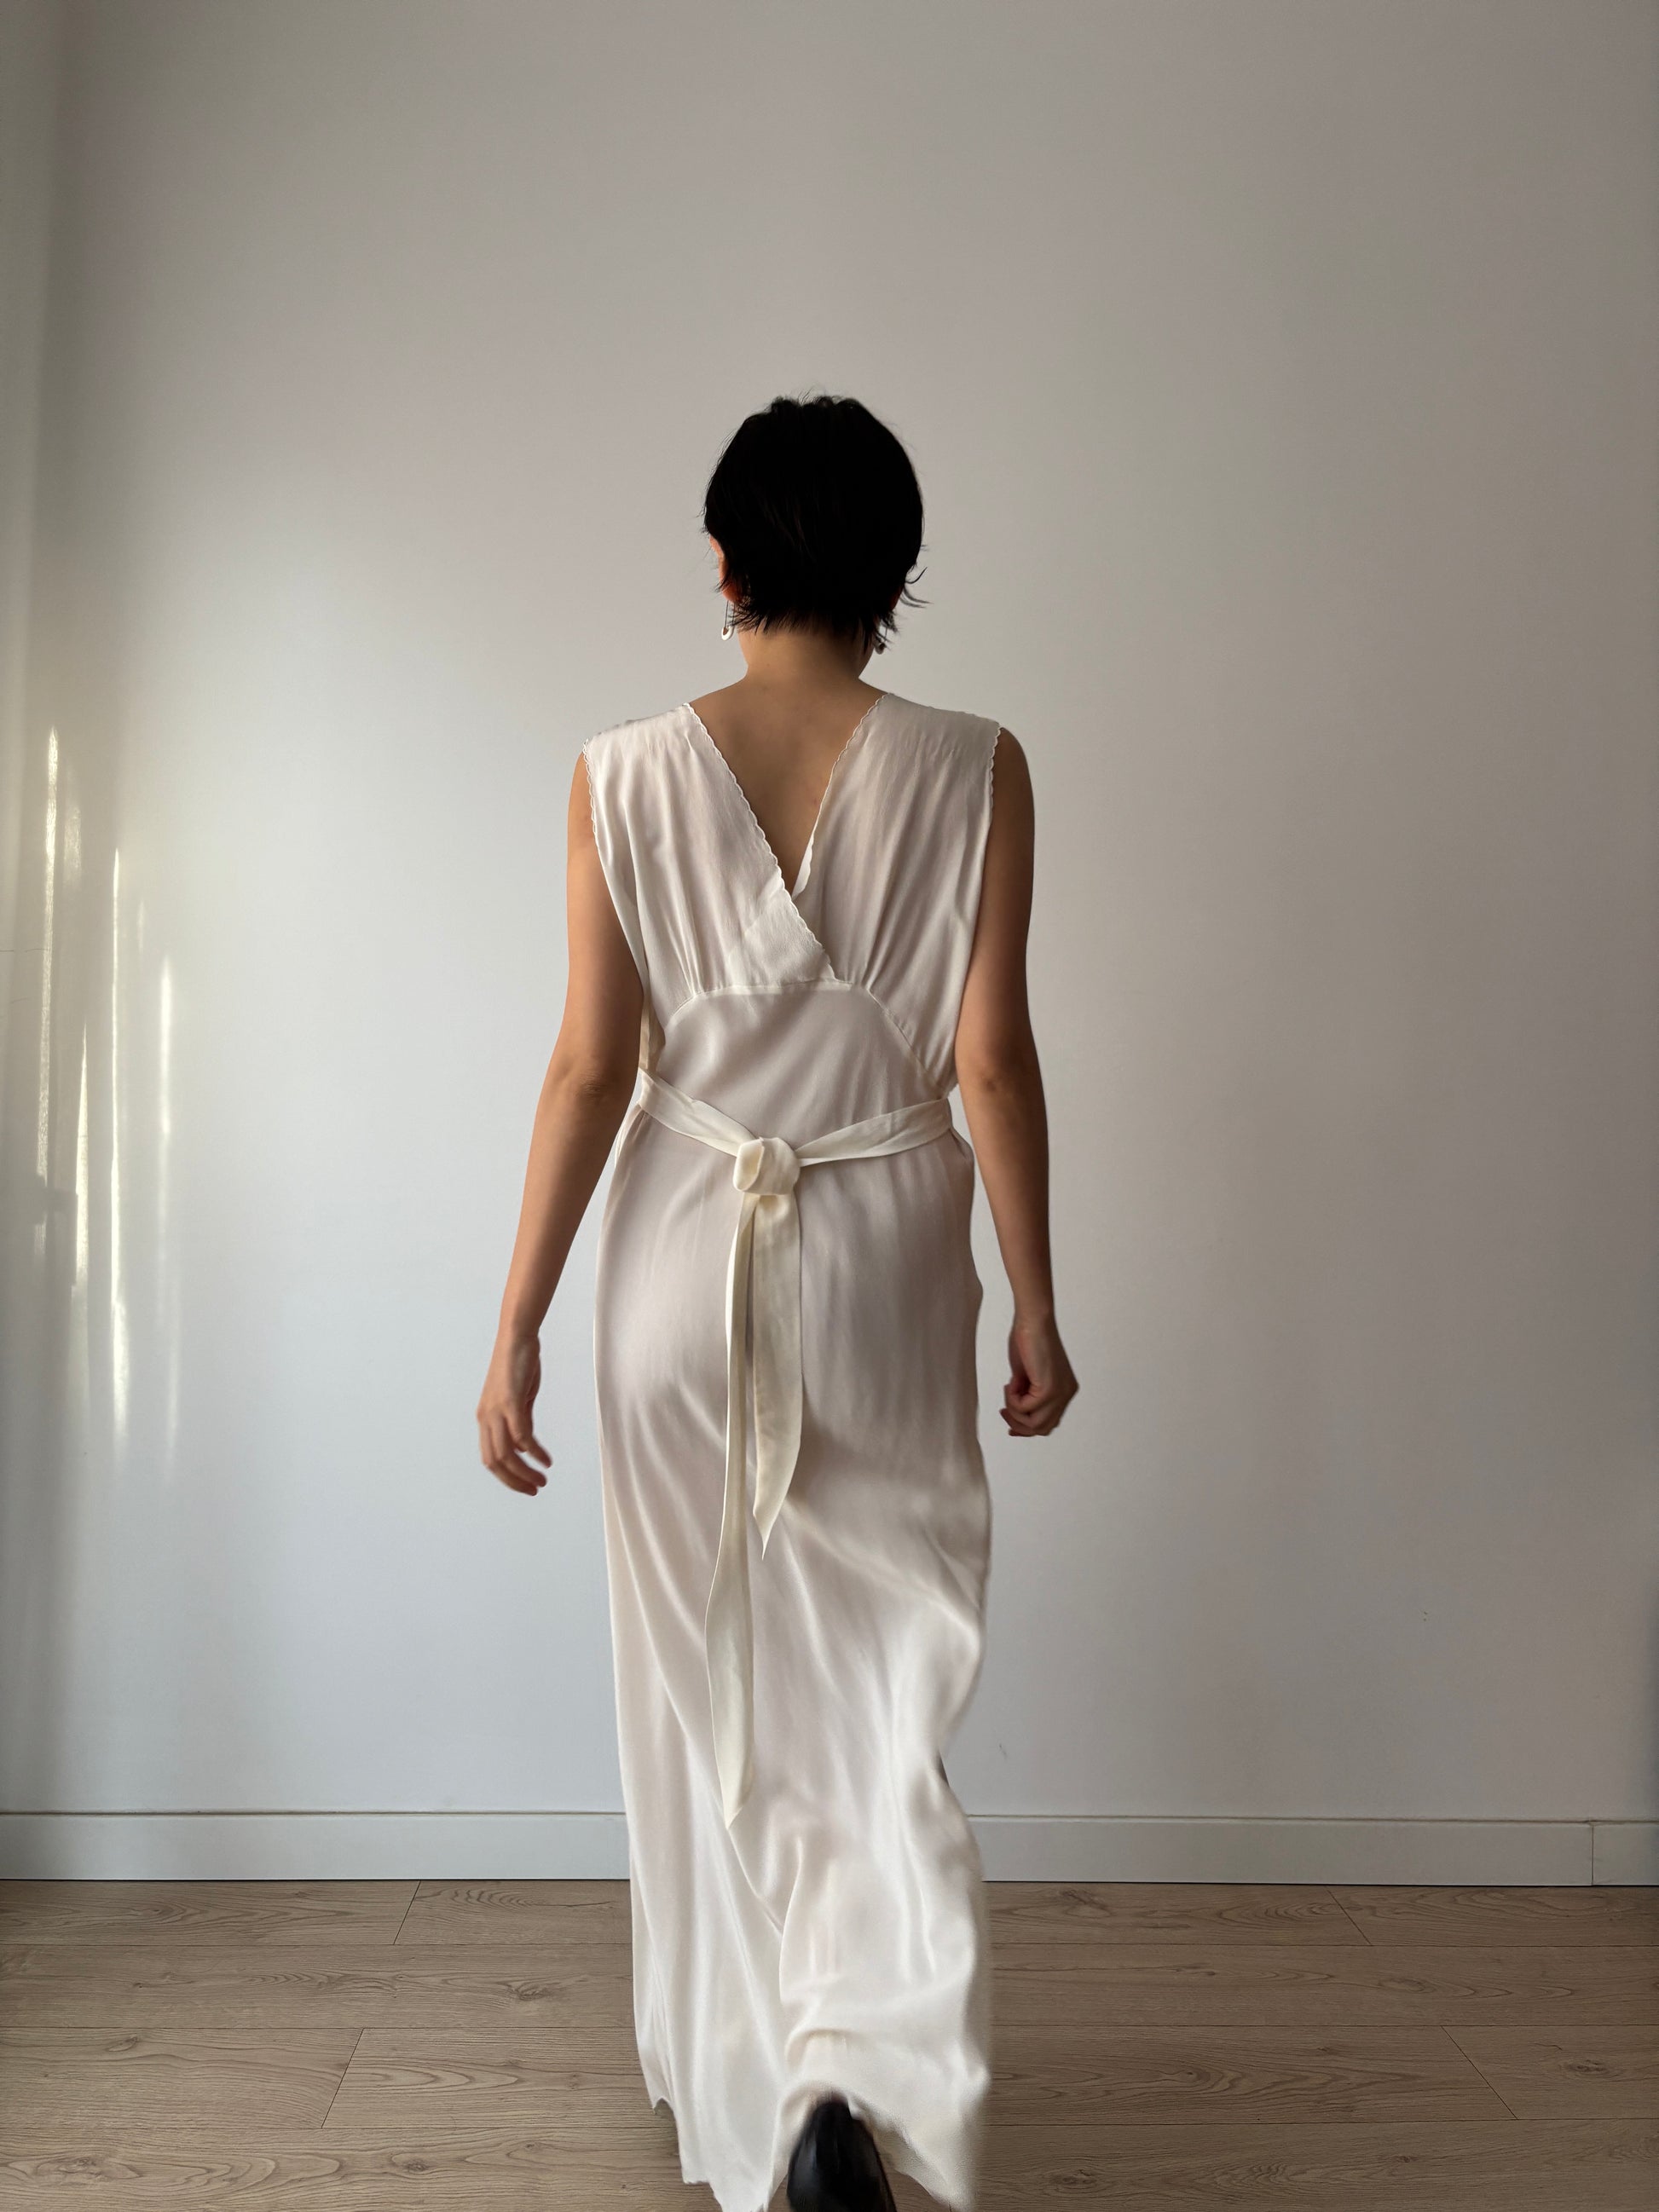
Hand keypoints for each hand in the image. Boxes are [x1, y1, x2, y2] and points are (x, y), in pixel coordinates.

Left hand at [476, 1333, 551, 1495]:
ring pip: (506, 1454)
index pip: (490, 1458)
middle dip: (515, 1481)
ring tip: (542, 1480)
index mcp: (486, 1419)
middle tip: (535, 1489)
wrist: (516, 1337)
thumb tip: (525, 1448)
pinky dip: (534, 1452)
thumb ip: (520, 1422)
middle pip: (495, 1462)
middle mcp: (486, 1418)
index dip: (506, 1477)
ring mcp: (496, 1411)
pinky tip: (545, 1460)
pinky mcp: (509, 1402)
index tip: (525, 1486)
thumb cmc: (518, 1365)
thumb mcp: (518, 1399)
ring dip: (524, 1472)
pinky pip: (521, 1436)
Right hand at [1001, 1312, 1078, 1437]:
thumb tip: (1017, 1412)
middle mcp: (1066, 1394)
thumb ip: (1027, 1394)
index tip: (1010, 1425)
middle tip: (1004, 1410)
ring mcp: (1060, 1393)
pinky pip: (1025, 1409)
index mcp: (1064, 1390)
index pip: (1049, 1423)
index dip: (1027, 1427)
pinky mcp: (1049, 1389)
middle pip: (1042, 1428)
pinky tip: (1011, 1383)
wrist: (1033, 1320)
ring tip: (1009, 1390)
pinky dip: (1013, 1400)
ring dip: (1015, 1412)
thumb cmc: (1028, 1339)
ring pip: (1035, 1424)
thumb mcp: (1028, 1376)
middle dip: (1019, 1423)